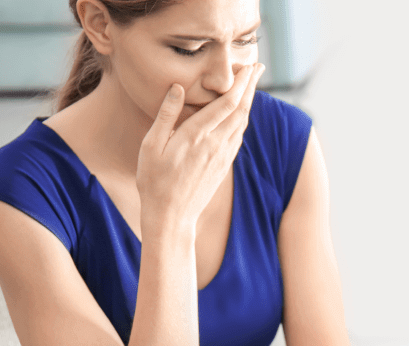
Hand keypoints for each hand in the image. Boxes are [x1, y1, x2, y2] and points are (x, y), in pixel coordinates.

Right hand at [136, 63, 265, 233]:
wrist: (172, 217)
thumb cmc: (154, 182)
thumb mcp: (151, 146)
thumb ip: (166, 116)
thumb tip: (177, 88)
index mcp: (197, 136)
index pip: (226, 103)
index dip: (240, 83)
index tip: (247, 67)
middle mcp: (215, 144)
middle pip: (241, 109)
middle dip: (251, 86)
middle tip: (257, 67)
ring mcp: (222, 156)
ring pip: (242, 123)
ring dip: (249, 101)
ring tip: (252, 84)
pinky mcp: (224, 165)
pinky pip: (238, 136)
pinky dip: (243, 119)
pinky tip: (242, 114)